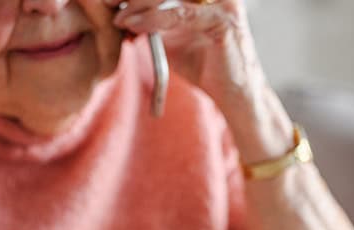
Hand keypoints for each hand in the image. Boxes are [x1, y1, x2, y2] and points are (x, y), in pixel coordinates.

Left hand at [108, 0, 294, 164]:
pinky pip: (181, 15)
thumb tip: (123, 14)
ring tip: (118, 16)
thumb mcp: (174, 40)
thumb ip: (155, 24)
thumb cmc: (208, 68)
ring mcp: (223, 3)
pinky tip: (134, 25)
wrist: (235, 96)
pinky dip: (154, 20)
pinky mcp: (223, 21)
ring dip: (140, 4)